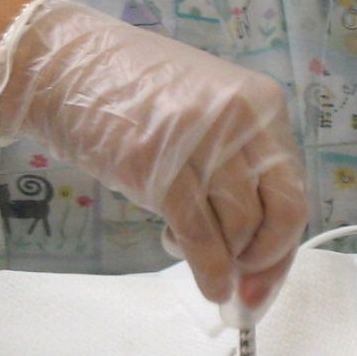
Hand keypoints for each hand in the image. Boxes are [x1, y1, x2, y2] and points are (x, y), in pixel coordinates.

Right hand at [0, 0, 306, 314]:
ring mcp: (201, 141)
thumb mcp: (203, 110)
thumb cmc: (129, 89)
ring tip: (185, 248)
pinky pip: (198, 233)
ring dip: (224, 260)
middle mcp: (242, 119)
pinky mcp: (159, 166)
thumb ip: (234, 160)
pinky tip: (206, 284)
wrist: (65, 66)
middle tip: (245, 289)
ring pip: (241, 226)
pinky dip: (207, 270)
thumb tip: (250, 240)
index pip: (292, 187)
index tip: (264, 279)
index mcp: (260, 103)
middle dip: (267, 260)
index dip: (283, 244)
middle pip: (283, 211)